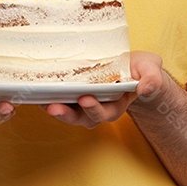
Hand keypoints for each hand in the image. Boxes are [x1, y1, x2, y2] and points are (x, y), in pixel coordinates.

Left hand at [44, 51, 166, 127]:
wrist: (133, 68)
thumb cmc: (142, 70)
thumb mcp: (151, 70)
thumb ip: (151, 79)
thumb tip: (145, 87)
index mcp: (116, 105)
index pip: (104, 112)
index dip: (94, 108)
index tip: (86, 98)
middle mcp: (98, 108)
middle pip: (81, 117)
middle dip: (68, 114)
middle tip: (55, 107)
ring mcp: (83, 102)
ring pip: (67, 111)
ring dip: (54, 108)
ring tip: (40, 102)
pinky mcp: (72, 93)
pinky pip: (59, 99)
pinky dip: (47, 97)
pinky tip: (35, 92)